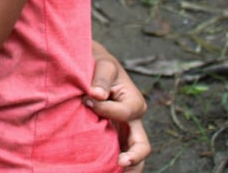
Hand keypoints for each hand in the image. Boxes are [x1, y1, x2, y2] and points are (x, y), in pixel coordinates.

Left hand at [87, 43, 150, 170]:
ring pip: (133, 155)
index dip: (104, 108)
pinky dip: (113, 164)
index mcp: (134, 102)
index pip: (123, 113)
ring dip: (128, 166)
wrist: (95, 67)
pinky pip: (118, 153)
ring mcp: (125, 131)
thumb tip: (96, 95)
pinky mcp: (114, 136)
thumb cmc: (100, 65)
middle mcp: (134, 121)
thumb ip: (101, 78)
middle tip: (120, 162)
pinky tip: (104, 169)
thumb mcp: (103, 65)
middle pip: (141, 145)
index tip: (86, 100)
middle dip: (134, 156)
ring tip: (114, 172)